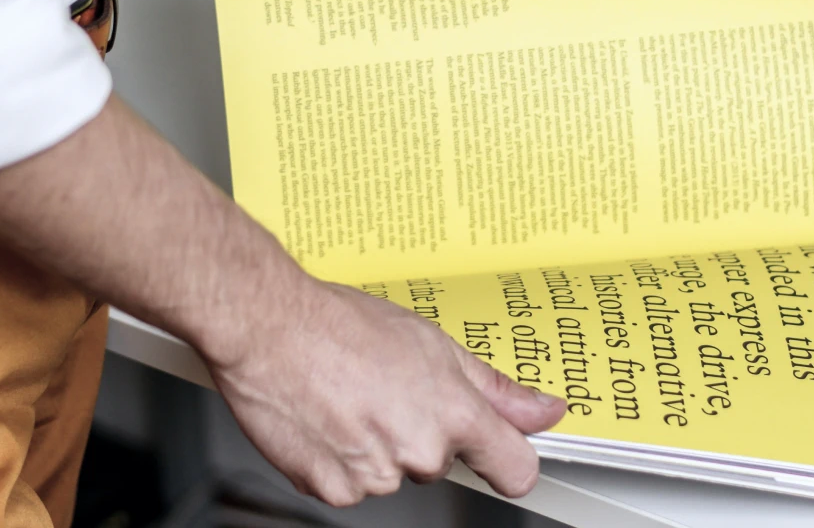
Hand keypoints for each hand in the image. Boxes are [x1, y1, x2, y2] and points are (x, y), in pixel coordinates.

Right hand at [208, 280, 566, 506]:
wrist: (269, 328)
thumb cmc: (341, 325)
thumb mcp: (433, 342)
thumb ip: (494, 388)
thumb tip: (543, 410)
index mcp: (454, 414)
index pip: (515, 468)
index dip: (509, 460)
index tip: (500, 453)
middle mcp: (420, 451)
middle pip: (440, 461)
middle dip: (420, 431)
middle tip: (387, 388)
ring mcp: (376, 475)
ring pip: (393, 472)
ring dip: (377, 445)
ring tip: (349, 397)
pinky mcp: (333, 489)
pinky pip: (350, 485)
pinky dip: (340, 460)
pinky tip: (327, 418)